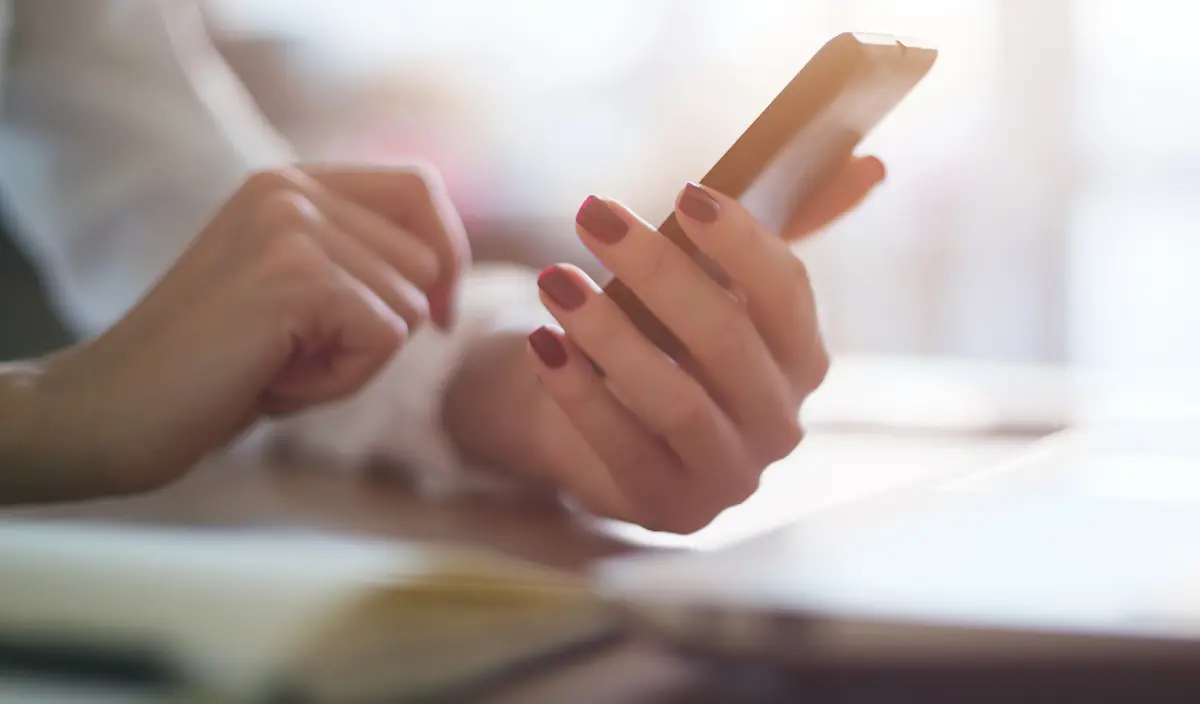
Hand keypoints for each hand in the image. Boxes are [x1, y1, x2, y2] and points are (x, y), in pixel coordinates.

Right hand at [14, 165, 467, 499]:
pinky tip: (275, 380)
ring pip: (410, 306)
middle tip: (300, 355)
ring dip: (358, 360)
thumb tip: (445, 276)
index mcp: (290, 182)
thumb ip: (356, 263)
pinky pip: (385, 339)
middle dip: (387, 328)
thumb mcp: (296, 297)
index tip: (440, 317)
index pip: (419, 189)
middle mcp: (290, 187)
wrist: (118, 407)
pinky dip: (342, 380)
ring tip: (279, 364)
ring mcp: (290, 226)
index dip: (448, 255)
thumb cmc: (215, 367)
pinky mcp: (295, 275)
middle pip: (427, 259)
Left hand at [519, 158, 883, 532]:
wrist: (598, 417)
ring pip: (680, 402)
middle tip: (595, 216)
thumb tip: (870, 163)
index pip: (787, 295)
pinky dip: (582, 397)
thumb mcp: (711, 282)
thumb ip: (771, 230)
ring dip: (612, 335)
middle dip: (660, 272)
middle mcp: (779, 420)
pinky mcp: (672, 509)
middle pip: (728, 342)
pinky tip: (544, 346)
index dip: (741, 243)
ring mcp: (731, 474)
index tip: (684, 194)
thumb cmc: (660, 338)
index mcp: (801, 357)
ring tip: (555, 280)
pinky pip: (626, 452)